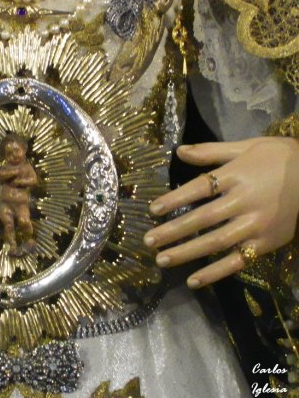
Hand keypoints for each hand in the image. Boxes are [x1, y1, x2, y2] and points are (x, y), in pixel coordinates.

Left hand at [143, 137, 298, 288]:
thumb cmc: (278, 158)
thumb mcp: (246, 147)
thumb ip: (211, 152)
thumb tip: (179, 152)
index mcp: (237, 175)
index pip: (199, 189)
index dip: (174, 200)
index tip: (152, 210)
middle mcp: (244, 202)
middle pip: (202, 219)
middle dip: (173, 231)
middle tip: (148, 241)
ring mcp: (255, 225)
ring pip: (216, 242)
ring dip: (187, 252)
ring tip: (162, 260)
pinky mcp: (266, 244)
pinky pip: (238, 261)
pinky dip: (215, 272)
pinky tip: (193, 280)